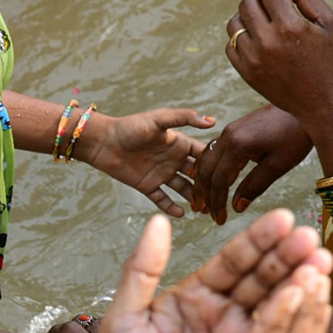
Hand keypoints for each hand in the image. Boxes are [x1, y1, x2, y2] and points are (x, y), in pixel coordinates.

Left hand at [84, 109, 215, 217]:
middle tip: (219, 198)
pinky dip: (171, 207)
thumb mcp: (159, 119)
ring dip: (194, 199)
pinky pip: (163, 199)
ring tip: (204, 210)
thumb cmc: (130, 126)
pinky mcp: (148, 186)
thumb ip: (184, 118)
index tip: (228, 172)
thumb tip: (212, 121)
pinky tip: (182, 214)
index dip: (214, 163)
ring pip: (184, 189)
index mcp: (179, 143)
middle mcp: (173, 159)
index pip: (203, 154)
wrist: (104, 142)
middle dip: (208, 186)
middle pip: (197, 175)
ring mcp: (161, 174)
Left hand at [94, 209, 332, 332]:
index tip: (284, 220)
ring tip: (322, 266)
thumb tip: (157, 221)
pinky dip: (301, 328)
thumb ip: (139, 273)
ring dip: (301, 287)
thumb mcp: (123, 323)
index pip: (233, 261)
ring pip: (278, 309)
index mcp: (195, 296)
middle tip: (312, 240)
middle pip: (262, 279)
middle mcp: (224, 315)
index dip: (258, 241)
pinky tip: (320, 307)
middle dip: (289, 258)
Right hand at [193, 104, 312, 225]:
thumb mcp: (278, 165)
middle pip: (207, 171)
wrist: (304, 107)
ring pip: (206, 160)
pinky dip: (206, 167)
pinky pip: (212, 151)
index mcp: (238, 145)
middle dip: (206, 195)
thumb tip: (237, 206)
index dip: (217, 202)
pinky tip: (203, 177)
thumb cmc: (296, 134)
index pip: (219, 180)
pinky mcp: (233, 130)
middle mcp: (228, 136)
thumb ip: (255, 185)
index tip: (220, 219)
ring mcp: (229, 131)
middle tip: (206, 214)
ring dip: (202, 182)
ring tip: (200, 200)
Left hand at [225, 0, 332, 130]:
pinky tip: (255, 34)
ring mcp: (253, 60)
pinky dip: (239, 36)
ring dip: (245, 13)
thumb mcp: (330, 23)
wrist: (324, 105)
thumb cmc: (332, 62)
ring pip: (235, 24)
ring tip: (260, 12)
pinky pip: (232, 46)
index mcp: (290, 26)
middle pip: (248, 3)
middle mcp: (267, 42)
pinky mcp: (247, 74)